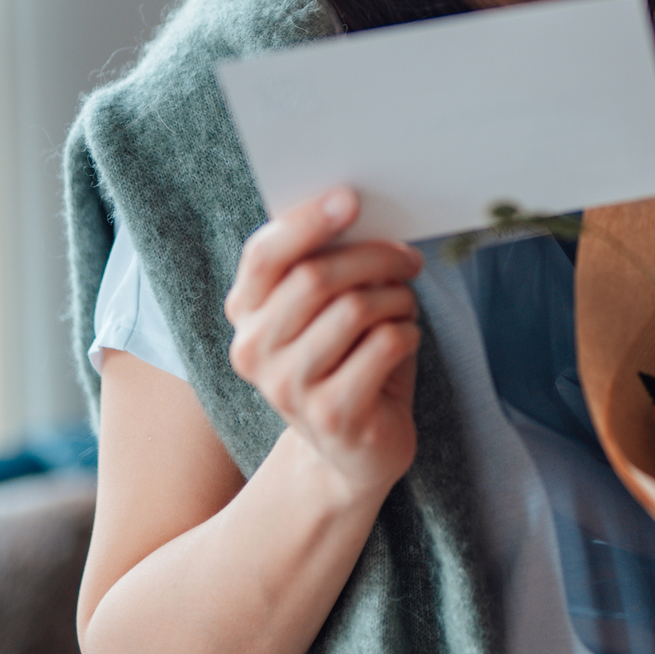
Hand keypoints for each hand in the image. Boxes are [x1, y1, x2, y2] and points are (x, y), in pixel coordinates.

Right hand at [225, 188, 423, 499]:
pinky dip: (407, 334)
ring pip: (355, 308)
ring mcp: (288, 388)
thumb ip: (324, 268)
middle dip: (375, 257)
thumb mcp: (325, 313)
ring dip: (396, 299)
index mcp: (245, 315)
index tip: (350, 200)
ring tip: (403, 309)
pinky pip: (384, 345)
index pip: (264, 256)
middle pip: (316, 277)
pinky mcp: (332, 414)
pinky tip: (404, 343)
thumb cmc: (346, 363)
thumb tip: (355, 212)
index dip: (307, 222)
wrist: (352, 453)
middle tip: (409, 260)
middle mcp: (254, 351)